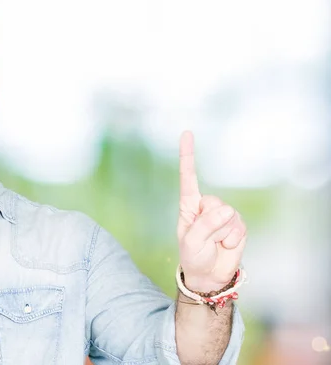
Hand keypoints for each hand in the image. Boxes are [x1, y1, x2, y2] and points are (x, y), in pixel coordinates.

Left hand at [177, 131, 246, 292]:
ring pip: (228, 215)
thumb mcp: (192, 241)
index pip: (188, 177)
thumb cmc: (193, 256)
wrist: (208, 275)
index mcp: (189, 205)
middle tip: (206, 238)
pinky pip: (238, 227)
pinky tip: (226, 246)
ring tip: (215, 243)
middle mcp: (206, 206)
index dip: (188, 155)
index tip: (187, 133)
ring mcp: (223, 215)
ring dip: (221, 234)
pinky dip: (233, 239)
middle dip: (211, 223)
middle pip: (214, 203)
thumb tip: (226, 210)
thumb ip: (205, 224)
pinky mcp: (237, 225)